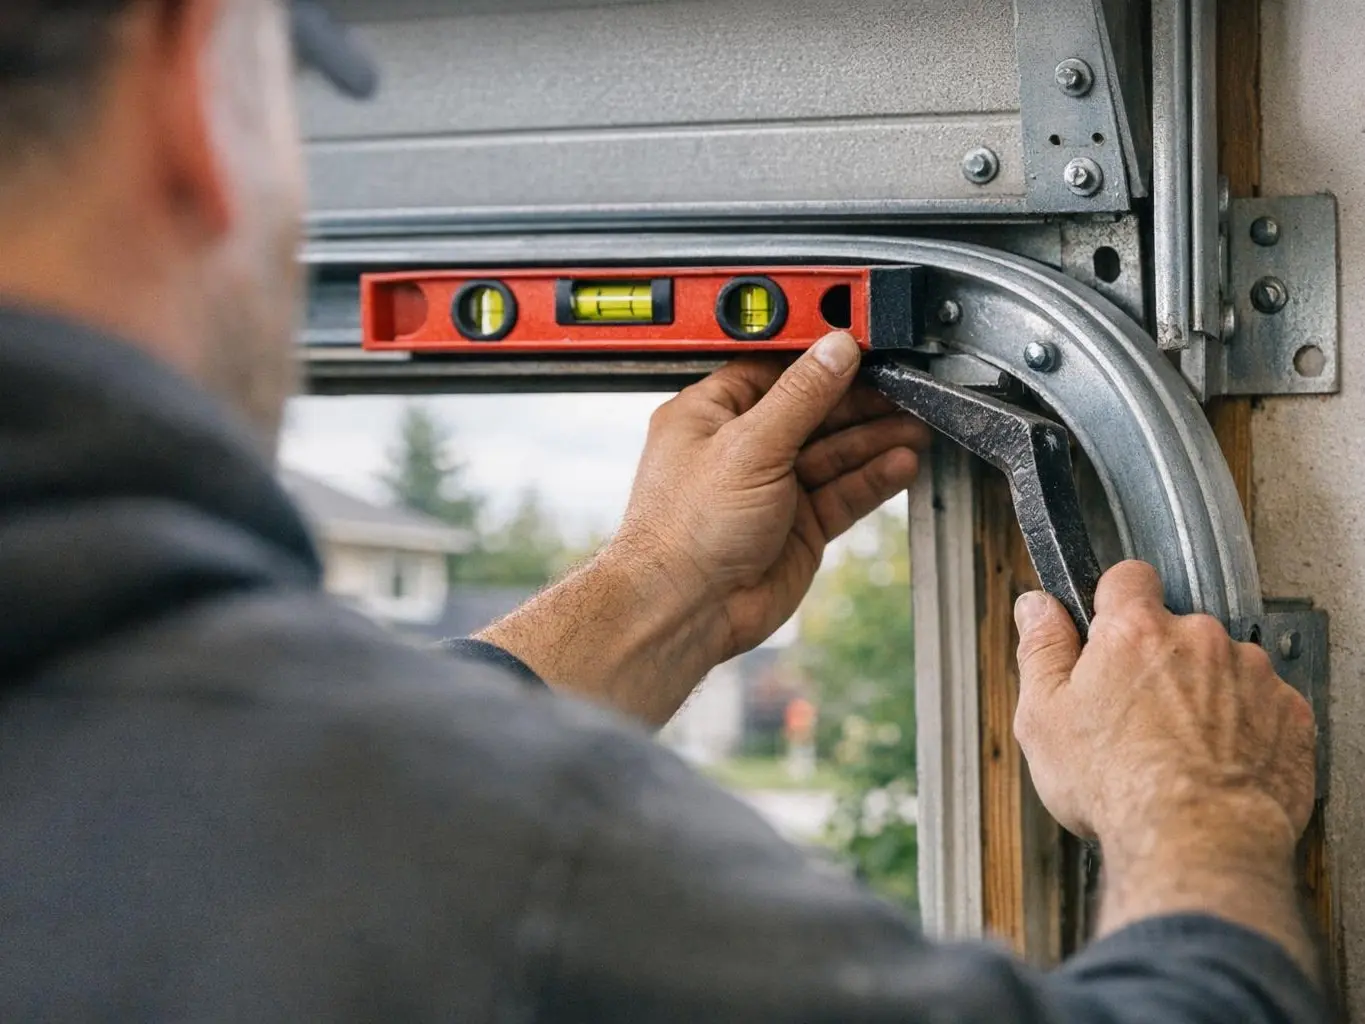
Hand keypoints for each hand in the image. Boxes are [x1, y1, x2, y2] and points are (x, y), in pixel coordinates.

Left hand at [478, 333, 927, 724]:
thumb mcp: (749, 446)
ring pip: (834, 453)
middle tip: (904, 388)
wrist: (684, 611)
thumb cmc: (685, 532)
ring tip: (915, 425)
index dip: (822, 359)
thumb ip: (801, 396)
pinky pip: (843, 493)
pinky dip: (873, 478)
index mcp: (711, 414)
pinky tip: (901, 463)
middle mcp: (742, 448)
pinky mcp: (798, 526)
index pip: (776, 371)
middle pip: (813, 411)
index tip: (866, 347)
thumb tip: (835, 349)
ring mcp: (772, 488)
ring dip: (875, 439)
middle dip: (860, 401)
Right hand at [1013, 560, 1318, 971]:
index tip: (1108, 632)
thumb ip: (1041, 649)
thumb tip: (1036, 607)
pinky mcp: (1292, 718)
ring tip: (1179, 751)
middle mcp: (1202, 640)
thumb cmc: (1116, 787)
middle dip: (1159, 661)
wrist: (1197, 846)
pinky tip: (1217, 765)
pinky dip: (1245, 729)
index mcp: (1136, 631)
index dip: (1114, 603)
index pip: (1128, 578)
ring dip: (1205, 694)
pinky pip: (1264, 708)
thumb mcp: (1044, 717)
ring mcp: (1254, 676)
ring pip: (1223, 669)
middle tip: (1135, 716)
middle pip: (1177, 630)